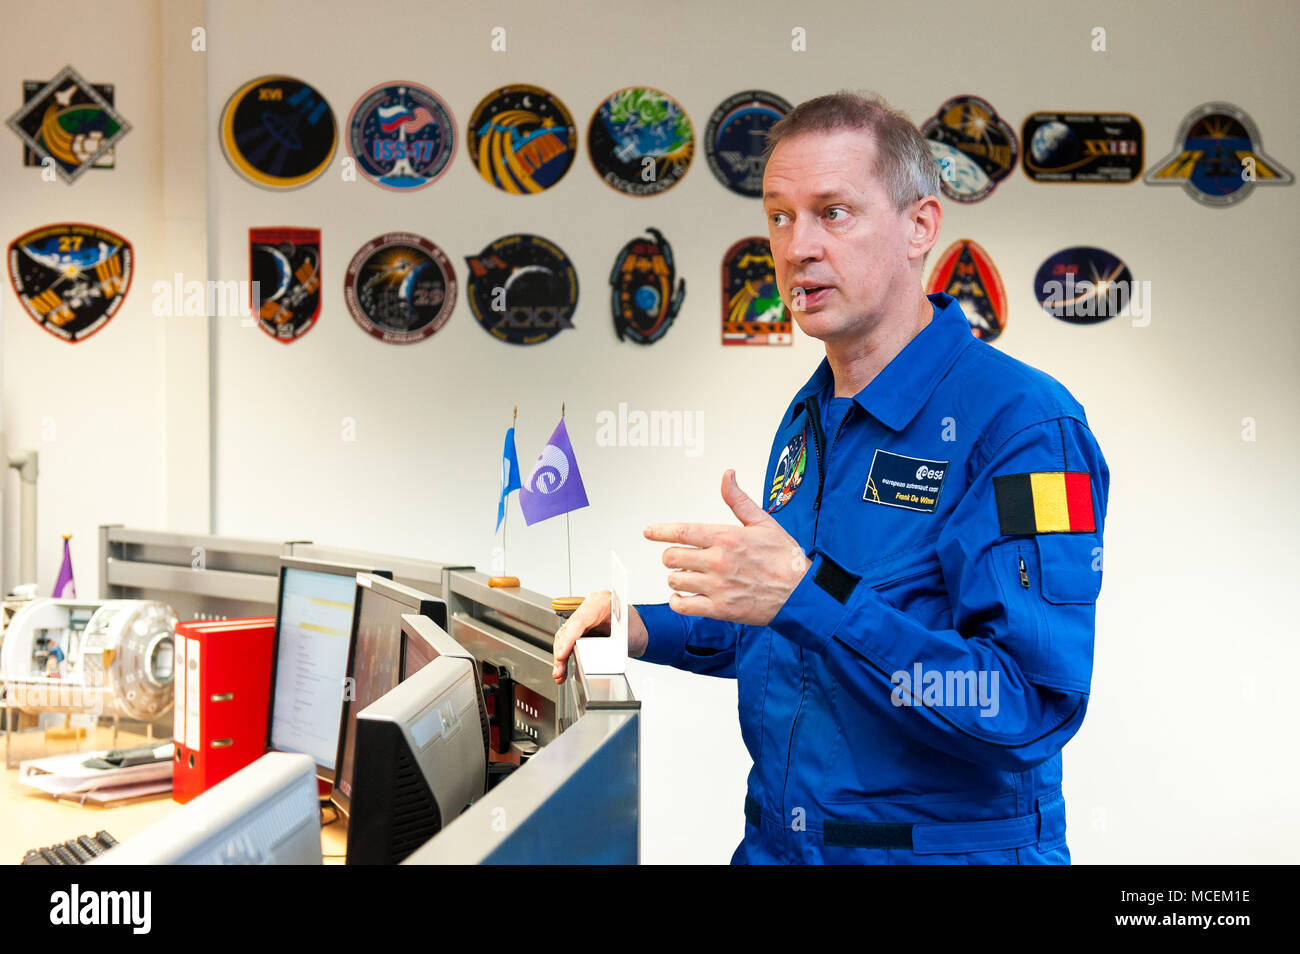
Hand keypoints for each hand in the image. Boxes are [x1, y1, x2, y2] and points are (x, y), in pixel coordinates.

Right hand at [551, 590, 647, 682]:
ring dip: (560, 657)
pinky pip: (568, 641)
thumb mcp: (626, 637)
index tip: (562, 654)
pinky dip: (564, 656)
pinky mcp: (580, 629)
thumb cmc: (636, 629)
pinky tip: (562, 668)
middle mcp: (589, 608)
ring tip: (560, 673)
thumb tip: (592, 661)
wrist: (640, 630)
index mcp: (601, 602)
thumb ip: (609, 647)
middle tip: (560, 670)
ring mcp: (583, 618)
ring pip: (564, 637)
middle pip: (568, 630)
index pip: (579, 620)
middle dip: (561, 652)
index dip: (568, 639)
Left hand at [644, 469, 810, 625]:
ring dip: (677, 578)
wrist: (802, 593)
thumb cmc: (785, 558)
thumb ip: (738, 500)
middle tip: (681, 558)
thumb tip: (727, 475)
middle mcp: (718, 560)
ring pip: (675, 580)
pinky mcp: (720, 609)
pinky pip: (684, 605)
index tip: (648, 531)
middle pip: (671, 556)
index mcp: (726, 537)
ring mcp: (717, 586)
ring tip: (688, 576)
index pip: (682, 531)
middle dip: (672, 556)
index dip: (659, 531)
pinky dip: (678, 601)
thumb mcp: (763, 522)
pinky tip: (683, 597)